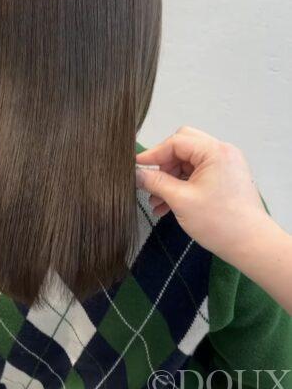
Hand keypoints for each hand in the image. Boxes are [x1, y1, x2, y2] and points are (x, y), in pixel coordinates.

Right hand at [135, 126, 267, 262]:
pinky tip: (167, 206)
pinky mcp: (225, 179)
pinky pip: (197, 174)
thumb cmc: (218, 221)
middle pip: (183, 147)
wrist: (252, 246)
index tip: (135, 167)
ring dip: (170, 179)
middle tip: (151, 182)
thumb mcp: (180, 200)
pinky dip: (182, 185)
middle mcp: (222, 152)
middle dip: (164, 165)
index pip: (176, 142)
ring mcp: (225, 165)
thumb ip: (155, 182)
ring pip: (188, 162)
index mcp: (214, 151)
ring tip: (156, 201)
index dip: (153, 154)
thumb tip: (135, 173)